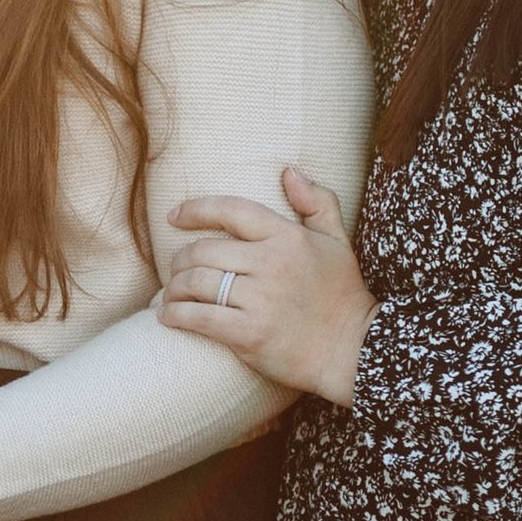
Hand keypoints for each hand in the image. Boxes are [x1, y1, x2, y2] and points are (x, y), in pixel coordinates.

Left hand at [156, 171, 374, 405]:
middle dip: (180, 260)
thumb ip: (318, 202)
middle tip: (176, 270)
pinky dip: (176, 315)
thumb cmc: (342, 295)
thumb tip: (289, 170)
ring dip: (174, 288)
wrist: (353, 350)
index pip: (231, 211)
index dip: (196, 210)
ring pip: (196, 282)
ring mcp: (260, 299)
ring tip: (171, 295)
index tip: (173, 216)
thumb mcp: (338, 241)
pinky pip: (199, 317)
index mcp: (288, 237)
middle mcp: (272, 263)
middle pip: (204, 250)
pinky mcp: (250, 333)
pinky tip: (168, 316)